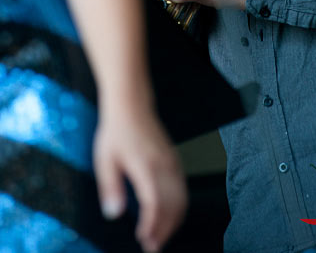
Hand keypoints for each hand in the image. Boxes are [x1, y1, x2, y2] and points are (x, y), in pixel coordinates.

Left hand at [93, 99, 186, 252]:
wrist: (132, 106)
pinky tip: (168, 216)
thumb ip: (110, 188)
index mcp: (146, 166)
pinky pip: (182, 188)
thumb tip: (113, 214)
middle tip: (152, 246)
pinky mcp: (173, 160)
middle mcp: (163, 165)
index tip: (143, 240)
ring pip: (181, 198)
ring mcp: (171, 162)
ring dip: (174, 221)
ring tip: (160, 237)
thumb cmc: (116, 132)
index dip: (152, 225)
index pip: (155, 203)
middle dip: (165, 230)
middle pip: (172, 205)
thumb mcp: (105, 160)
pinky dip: (179, 207)